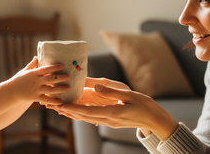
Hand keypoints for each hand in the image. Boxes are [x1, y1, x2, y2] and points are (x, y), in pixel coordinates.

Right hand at [8, 57, 69, 105]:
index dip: (54, 67)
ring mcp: (35, 90)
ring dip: (60, 89)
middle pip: (50, 79)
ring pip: (50, 89)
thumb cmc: (18, 80)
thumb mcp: (24, 71)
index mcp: (33, 73)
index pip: (45, 69)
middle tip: (69, 76)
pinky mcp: (35, 97)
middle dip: (60, 77)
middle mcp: (35, 81)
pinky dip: (53, 101)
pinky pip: (46, 99)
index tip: (62, 66)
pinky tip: (61, 101)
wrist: (10, 91)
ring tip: (68, 87)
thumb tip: (37, 56)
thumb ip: (32, 64)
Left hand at [48, 80, 177, 140]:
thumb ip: (110, 91)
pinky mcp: (111, 121)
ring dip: (73, 114)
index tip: (62, 106)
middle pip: (84, 117)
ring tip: (59, 108)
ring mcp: (109, 122)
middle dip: (68, 112)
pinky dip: (82, 115)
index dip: (74, 109)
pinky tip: (75, 111)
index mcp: (113, 113)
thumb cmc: (144, 105)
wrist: (154, 119)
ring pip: (87, 119)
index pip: (89, 112)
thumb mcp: (129, 94)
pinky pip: (93, 119)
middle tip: (54, 106)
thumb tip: (95, 87)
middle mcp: (108, 119)